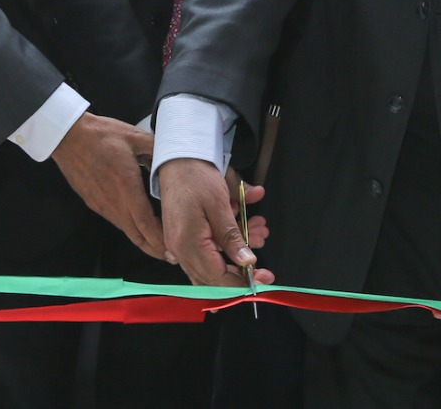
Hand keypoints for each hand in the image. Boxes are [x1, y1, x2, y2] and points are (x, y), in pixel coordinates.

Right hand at [52, 113, 167, 259]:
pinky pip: (116, 221)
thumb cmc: (99, 135)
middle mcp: (113, 201)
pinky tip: (138, 228)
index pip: (145, 222)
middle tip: (171, 257)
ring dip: (143, 241)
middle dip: (155, 249)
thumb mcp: (133, 135)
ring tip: (159, 246)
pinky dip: (130, 230)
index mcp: (126, 185)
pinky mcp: (94, 203)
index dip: (160, 239)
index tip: (173, 249)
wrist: (67, 136)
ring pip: (126, 231)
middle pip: (136, 235)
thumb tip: (173, 155)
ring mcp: (102, 204)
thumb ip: (155, 148)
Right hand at [160, 158, 274, 286]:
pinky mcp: (182, 237)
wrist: (176, 158)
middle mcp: (180, 250)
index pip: (218, 278)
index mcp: (188, 244)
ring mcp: (179, 245)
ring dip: (237, 252)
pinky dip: (226, 244)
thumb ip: (232, 237)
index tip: (265, 277)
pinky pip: (206, 251)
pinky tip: (244, 226)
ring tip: (258, 230)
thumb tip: (247, 262)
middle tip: (264, 263)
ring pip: (212, 263)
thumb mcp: (219, 204)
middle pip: (214, 277)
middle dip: (242, 269)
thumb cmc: (196, 177)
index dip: (243, 281)